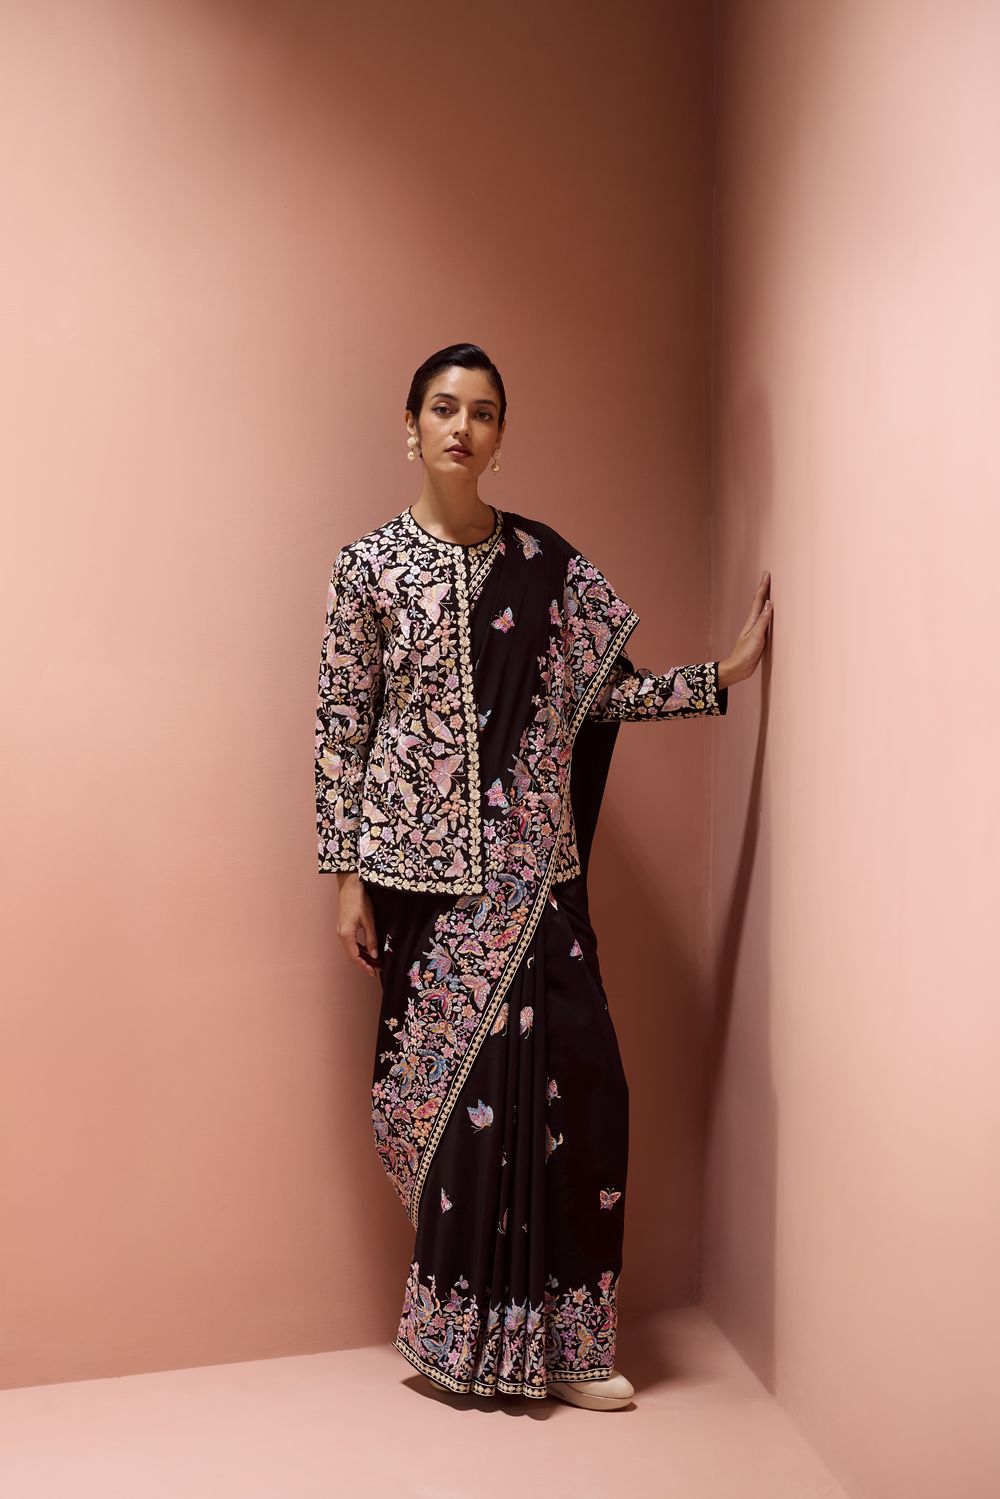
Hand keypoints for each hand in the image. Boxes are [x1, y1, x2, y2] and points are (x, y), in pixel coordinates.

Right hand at [336, 872, 380, 979]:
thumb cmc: (359, 899)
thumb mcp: (369, 920)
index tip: (373, 972)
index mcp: (346, 934)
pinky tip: (367, 951)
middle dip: (363, 964)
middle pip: (351, 956)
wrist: (349, 885)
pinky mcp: (343, 927)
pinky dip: (358, 949)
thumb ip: (371, 938)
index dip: (364, 966)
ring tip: (373, 962)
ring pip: (350, 950)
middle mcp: (340, 934)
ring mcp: (340, 931)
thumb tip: (374, 955)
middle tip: (376, 969)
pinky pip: (350, 943)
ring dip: (361, 957)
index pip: (354, 957)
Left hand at [719, 570, 771, 687]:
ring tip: (768, 590)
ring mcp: (756, 629)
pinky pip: (764, 620)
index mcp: (753, 621)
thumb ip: (763, 620)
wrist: (739, 668)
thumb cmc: (745, 653)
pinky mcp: (759, 636)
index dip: (763, 587)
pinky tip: (769, 613)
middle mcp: (753, 623)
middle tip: (767, 577)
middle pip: (759, 602)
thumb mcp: (756, 636)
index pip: (759, 600)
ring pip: (761, 610)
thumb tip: (769, 604)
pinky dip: (768, 612)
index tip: (767, 575)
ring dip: (765, 599)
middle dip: (764, 589)